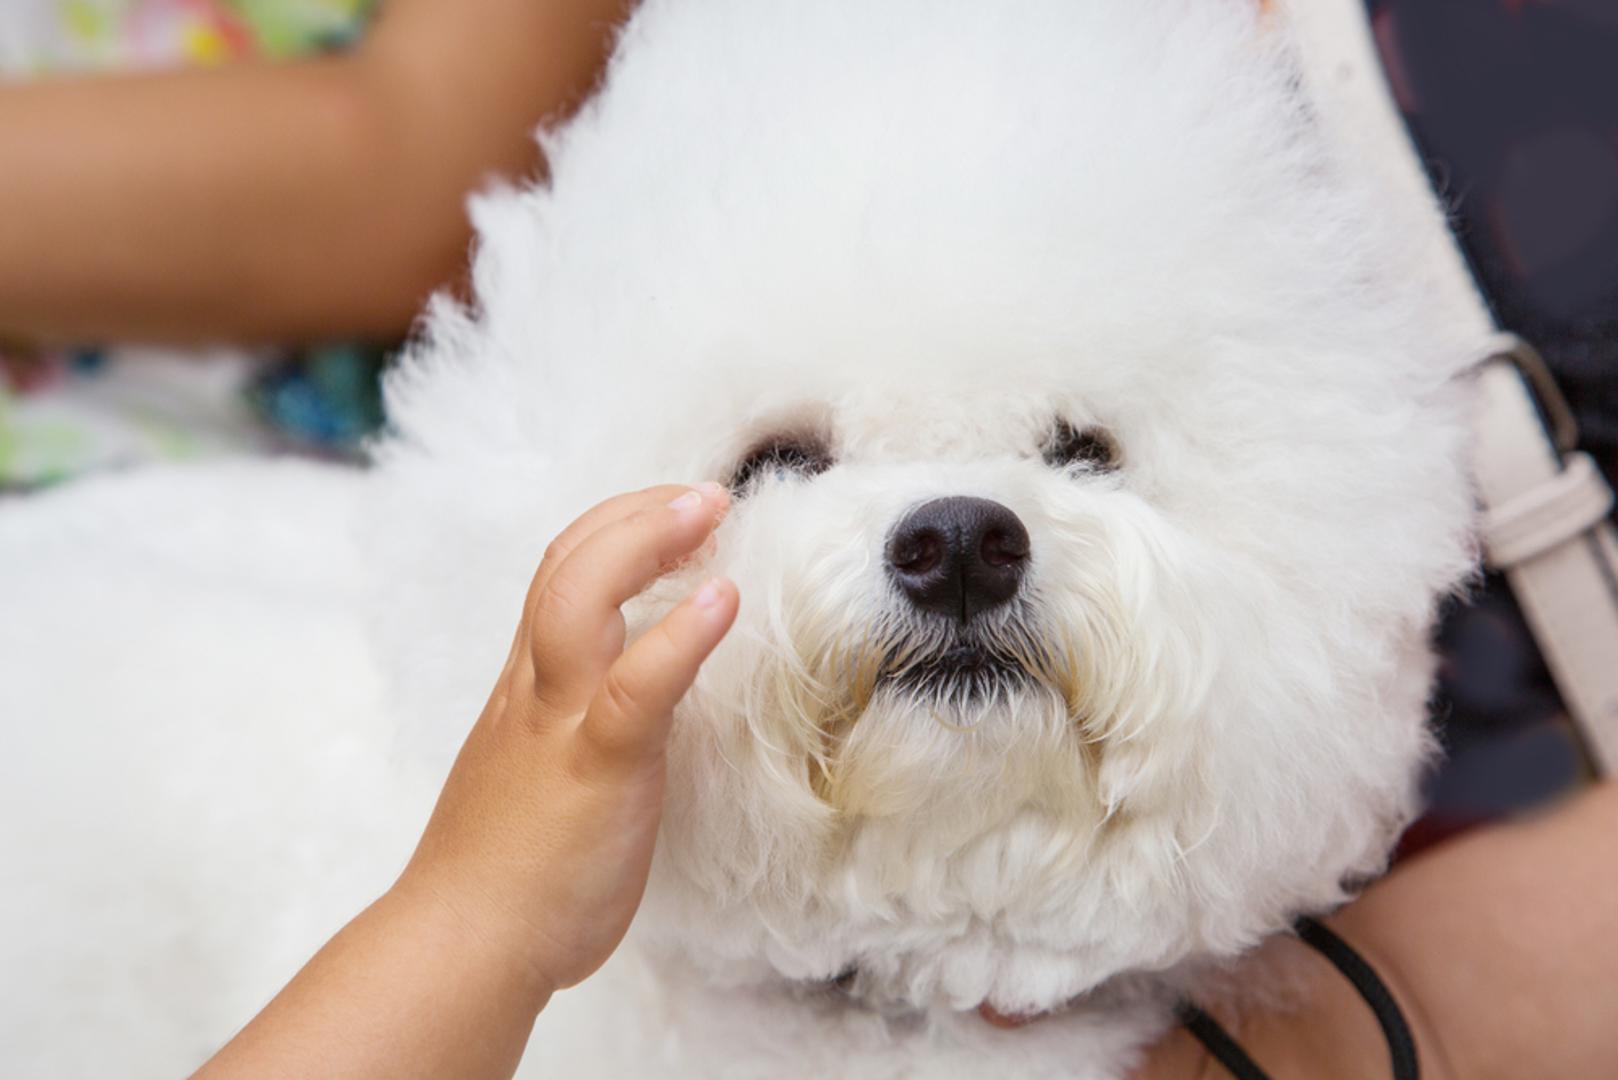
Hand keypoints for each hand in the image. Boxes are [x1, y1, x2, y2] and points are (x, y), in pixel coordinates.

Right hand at [393, 481, 736, 993]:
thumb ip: (566, 728)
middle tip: (703, 495)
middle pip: (565, 566)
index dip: (612, 531)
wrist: (463, 947)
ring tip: (710, 510)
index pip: (556, 577)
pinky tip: (722, 601)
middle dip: (634, 513)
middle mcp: (535, 691)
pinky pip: (635, 687)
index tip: (669, 513)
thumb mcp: (532, 774)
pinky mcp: (595, 767)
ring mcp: (559, 724)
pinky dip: (680, 635)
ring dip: (649, 540)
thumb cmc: (505, 875)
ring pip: (580, 600)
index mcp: (526, 691)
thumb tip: (623, 703)